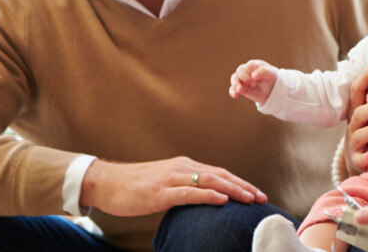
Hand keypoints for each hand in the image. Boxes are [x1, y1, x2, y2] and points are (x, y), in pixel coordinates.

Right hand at [79, 157, 266, 216]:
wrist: (105, 182)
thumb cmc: (134, 186)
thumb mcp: (165, 185)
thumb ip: (184, 188)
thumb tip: (203, 200)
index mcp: (184, 166)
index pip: (220, 173)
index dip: (241, 183)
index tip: (258, 194)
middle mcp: (182, 167)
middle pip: (221, 175)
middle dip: (244, 186)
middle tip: (262, 198)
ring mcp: (171, 178)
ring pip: (209, 180)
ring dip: (233, 189)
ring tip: (250, 198)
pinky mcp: (160, 192)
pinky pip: (188, 192)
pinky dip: (207, 194)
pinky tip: (221, 200)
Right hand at [229, 60, 277, 103]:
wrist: (271, 90)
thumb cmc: (270, 79)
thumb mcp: (271, 74)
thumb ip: (263, 71)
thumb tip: (253, 75)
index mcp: (254, 65)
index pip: (249, 65)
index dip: (251, 71)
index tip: (256, 78)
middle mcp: (246, 70)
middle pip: (240, 70)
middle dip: (245, 78)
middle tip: (254, 84)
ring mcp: (242, 79)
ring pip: (234, 78)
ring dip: (236, 83)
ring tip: (240, 90)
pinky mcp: (240, 88)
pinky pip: (232, 88)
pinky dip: (232, 91)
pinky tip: (235, 95)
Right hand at [345, 62, 367, 174]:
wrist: (357, 160)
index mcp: (357, 111)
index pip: (356, 91)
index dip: (364, 77)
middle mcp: (354, 126)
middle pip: (358, 114)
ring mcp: (355, 143)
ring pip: (359, 136)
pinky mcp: (357, 161)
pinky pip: (360, 160)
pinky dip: (367, 157)